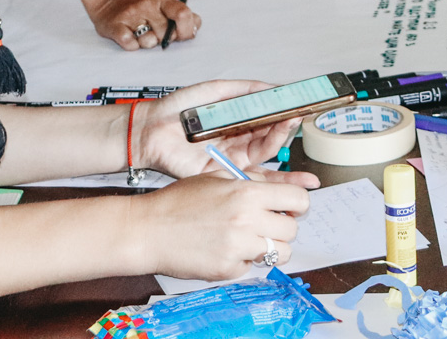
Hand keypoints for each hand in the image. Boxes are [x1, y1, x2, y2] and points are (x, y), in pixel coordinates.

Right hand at [88, 0, 199, 49]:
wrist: (112, 1)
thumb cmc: (146, 11)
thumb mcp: (166, 7)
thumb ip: (184, 17)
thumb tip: (193, 30)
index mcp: (163, 0)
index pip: (183, 14)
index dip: (186, 30)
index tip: (180, 36)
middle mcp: (147, 5)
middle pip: (165, 33)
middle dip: (163, 39)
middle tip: (155, 33)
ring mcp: (130, 15)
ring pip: (148, 41)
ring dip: (147, 43)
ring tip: (141, 34)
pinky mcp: (114, 26)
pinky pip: (130, 45)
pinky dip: (132, 46)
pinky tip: (130, 38)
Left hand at [134, 81, 322, 185]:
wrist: (149, 128)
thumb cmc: (176, 110)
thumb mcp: (216, 91)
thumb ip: (246, 90)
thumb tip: (274, 87)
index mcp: (237, 124)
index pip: (267, 120)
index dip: (284, 113)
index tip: (299, 103)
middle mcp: (236, 142)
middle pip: (270, 136)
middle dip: (287, 125)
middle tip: (299, 113)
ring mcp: (230, 158)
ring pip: (264, 152)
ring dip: (279, 136)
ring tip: (290, 121)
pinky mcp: (221, 172)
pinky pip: (248, 169)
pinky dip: (265, 162)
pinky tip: (276, 148)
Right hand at [135, 171, 309, 279]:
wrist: (147, 230)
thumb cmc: (179, 201)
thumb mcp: (218, 177)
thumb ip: (253, 180)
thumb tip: (283, 188)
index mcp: (247, 192)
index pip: (298, 199)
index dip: (298, 203)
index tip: (292, 206)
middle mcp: (247, 220)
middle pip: (292, 229)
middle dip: (284, 226)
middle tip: (268, 224)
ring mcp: (238, 248)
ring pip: (280, 252)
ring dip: (271, 246)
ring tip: (250, 238)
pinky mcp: (227, 270)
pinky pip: (252, 266)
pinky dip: (244, 260)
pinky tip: (226, 249)